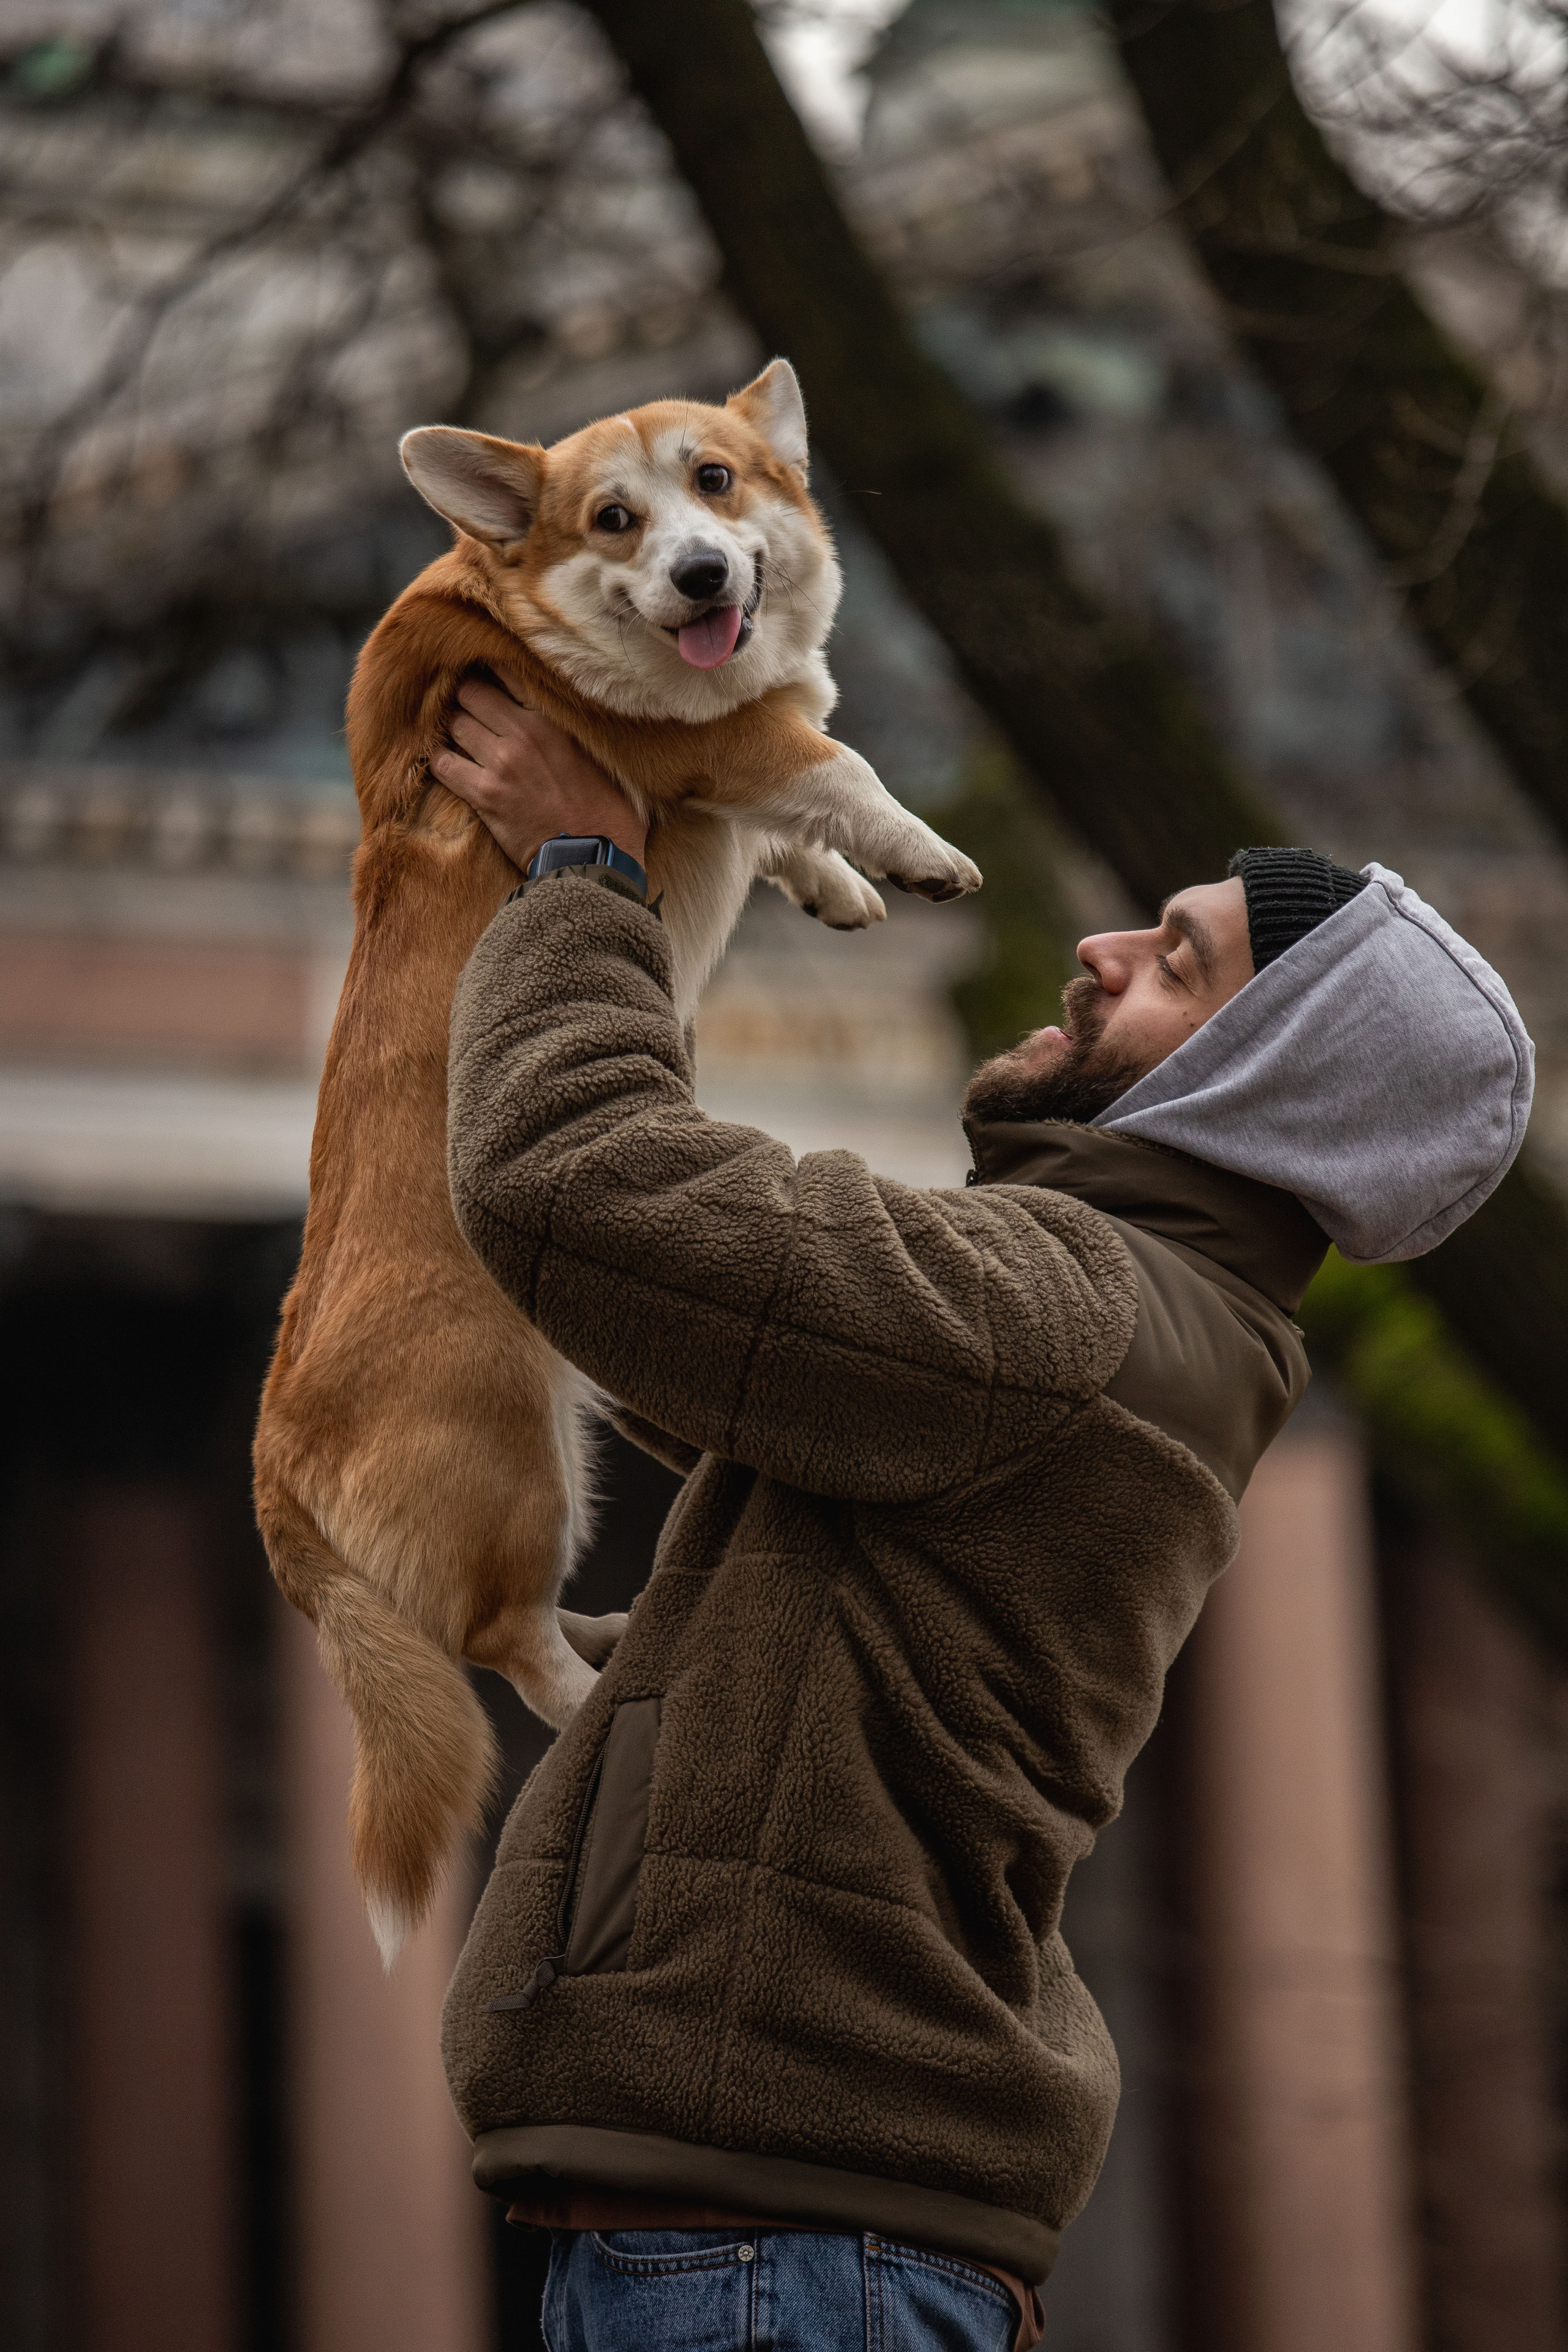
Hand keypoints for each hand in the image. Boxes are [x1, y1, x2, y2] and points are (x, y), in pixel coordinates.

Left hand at [432, 672, 647, 873]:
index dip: (489, 670)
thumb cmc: (607, 810)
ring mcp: (501, 763)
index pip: (507, 672)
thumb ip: (577, 726)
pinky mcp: (484, 795)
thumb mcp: (600, 755)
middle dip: (465, 698)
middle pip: (471, 692)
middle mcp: (524, 733)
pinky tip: (447, 763)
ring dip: (452, 729)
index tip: (484, 674)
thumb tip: (575, 709)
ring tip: (457, 736)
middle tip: (466, 708)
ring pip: (454, 724)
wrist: (594, 857)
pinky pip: (443, 765)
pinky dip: (440, 761)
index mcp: (554, 719)